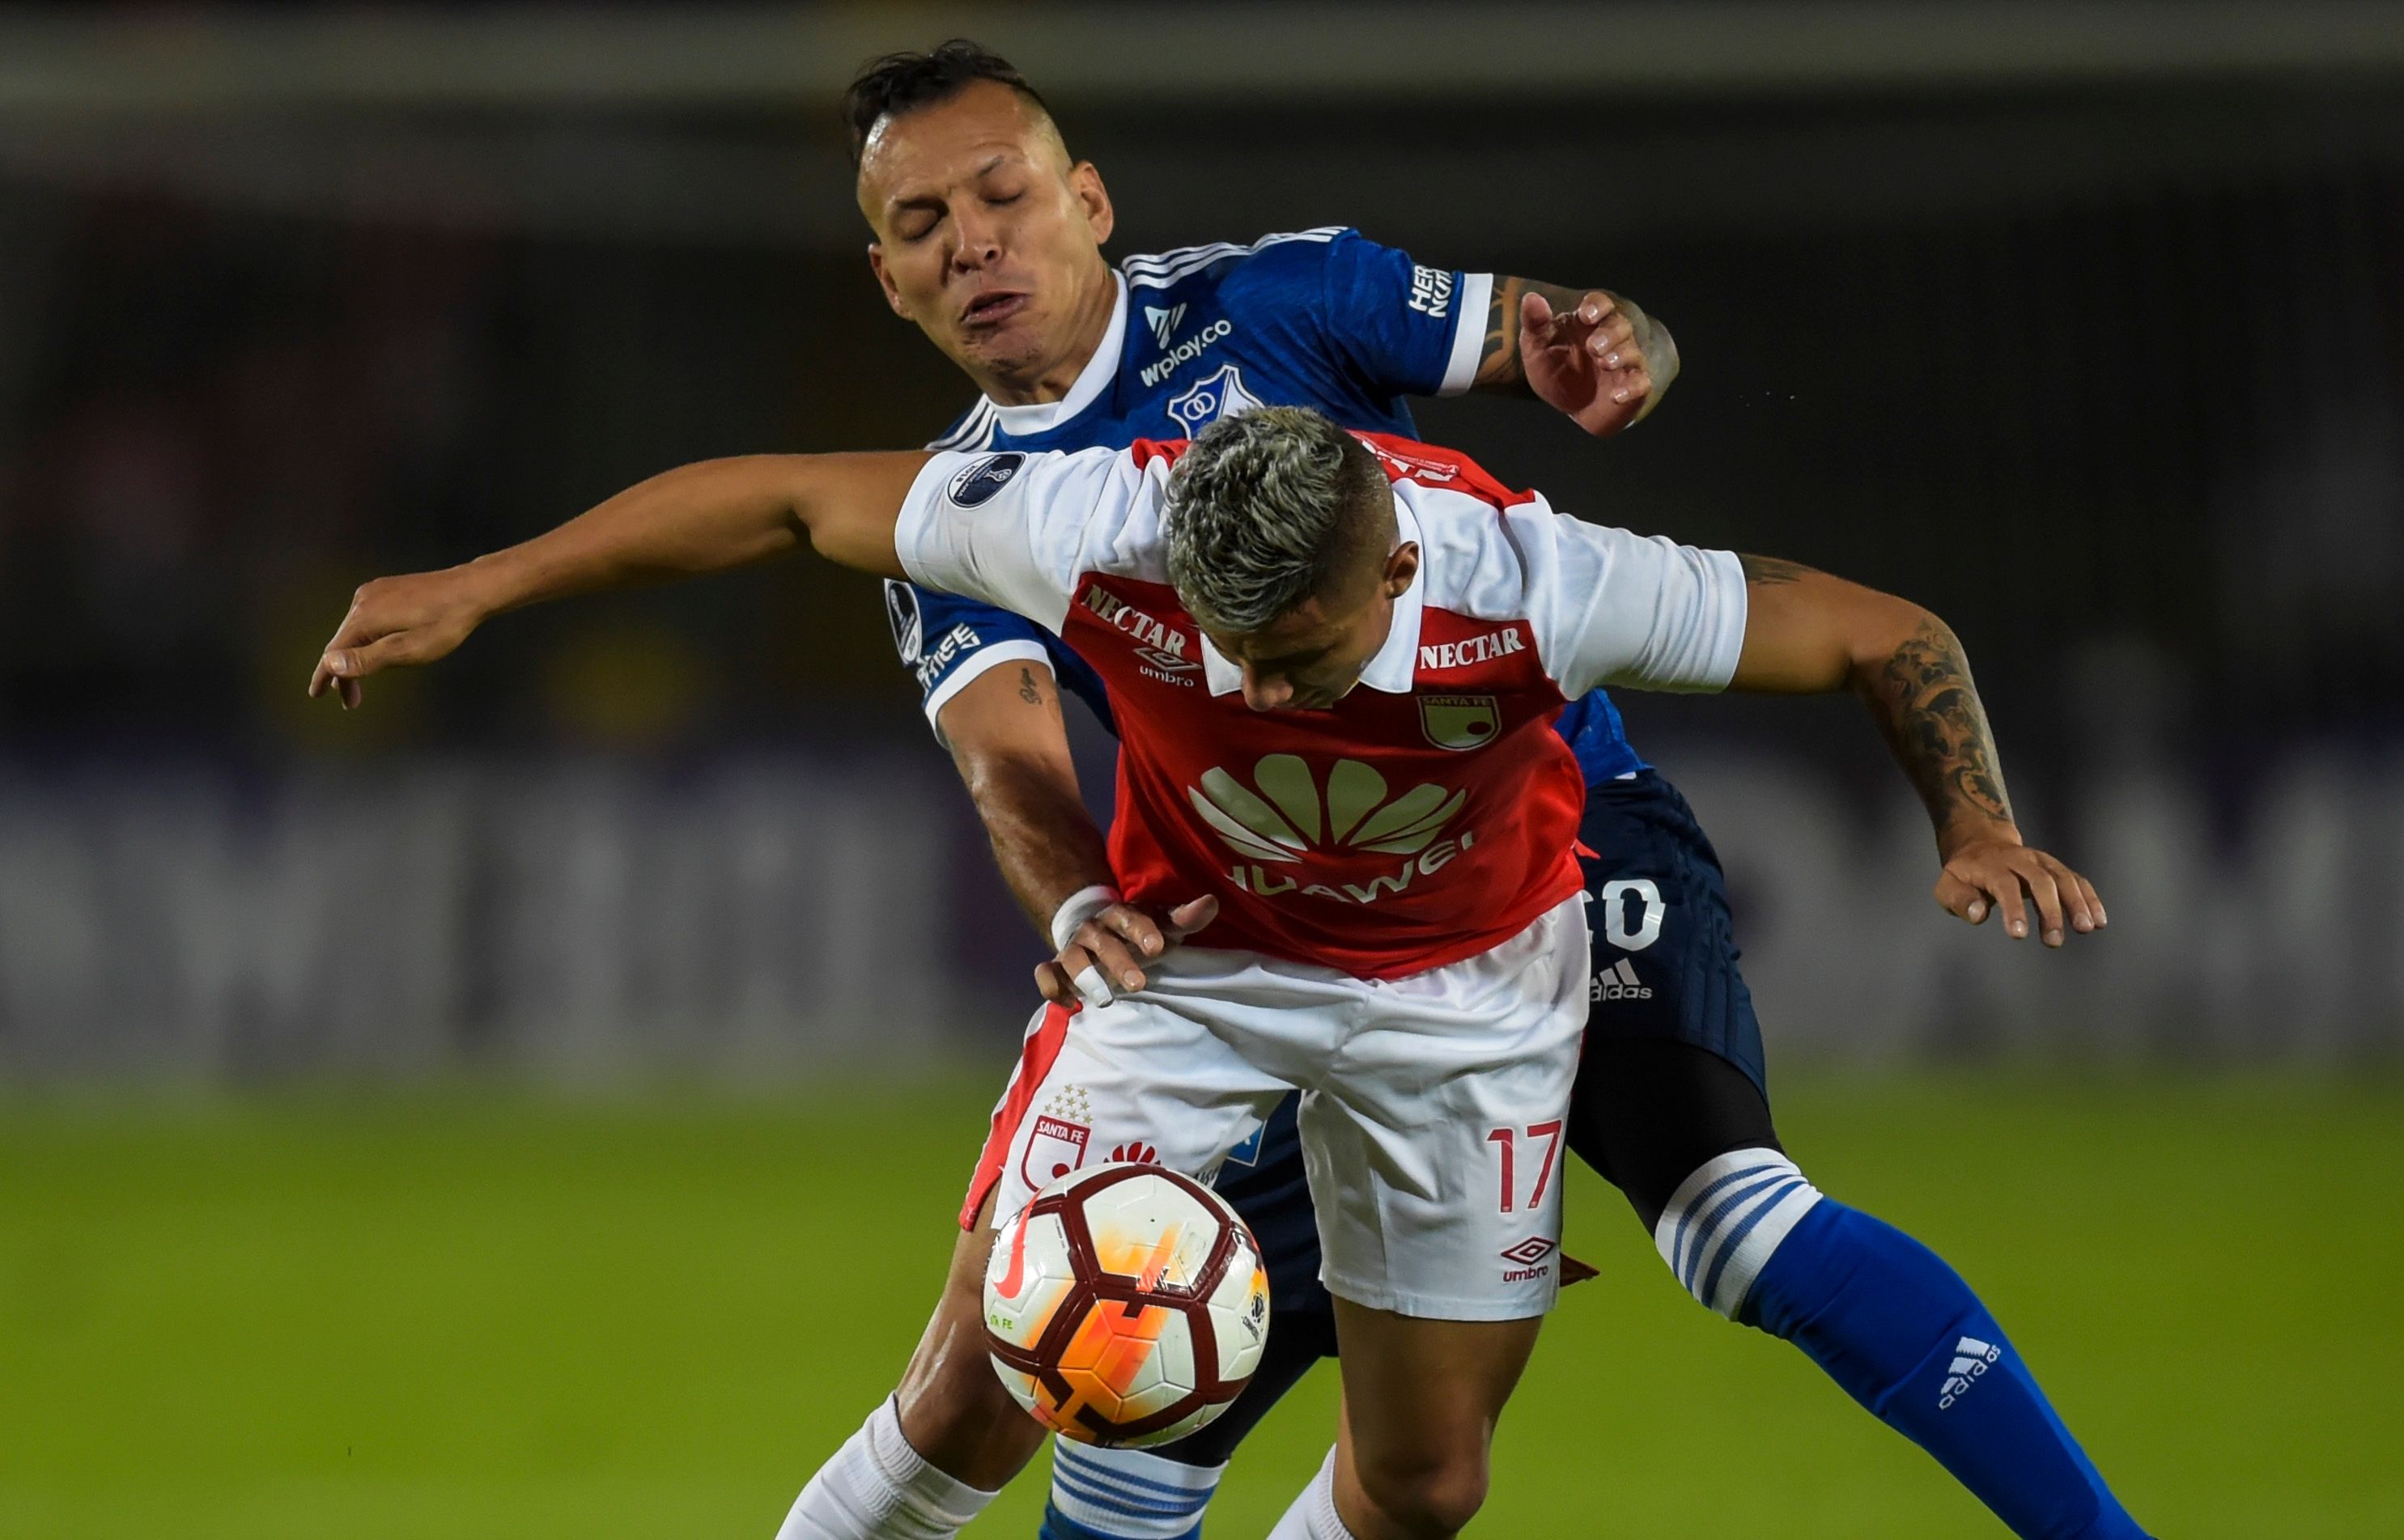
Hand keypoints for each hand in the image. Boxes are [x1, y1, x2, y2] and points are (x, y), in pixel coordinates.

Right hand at [307, 567, 490, 708]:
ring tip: (366, 679)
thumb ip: (367, 659)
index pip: (333, 652)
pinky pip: (368, 618)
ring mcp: (374, 591)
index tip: (316, 695)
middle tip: (352, 700)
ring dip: (357, 655)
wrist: (471, 589)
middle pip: (343, 641)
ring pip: (356, 630)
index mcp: (364, 617)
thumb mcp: (407, 650)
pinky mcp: (387, 588)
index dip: (324, 676)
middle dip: (345, 672)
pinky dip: (367, 638)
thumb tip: (329, 664)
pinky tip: (379, 649)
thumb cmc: (444, 623)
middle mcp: (362, 601)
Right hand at [1035, 897, 1218, 1008]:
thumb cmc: (1140, 934)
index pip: (1130, 918)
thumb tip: (1211, 902)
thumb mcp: (1163, 925)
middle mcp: (1094, 930)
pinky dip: (1052, 987)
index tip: (1157, 947)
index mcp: (1121, 916)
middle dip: (1119, 963)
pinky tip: (1070, 1004)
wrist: (1097, 933)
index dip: (1142, 931)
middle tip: (1138, 984)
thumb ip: (1184, 918)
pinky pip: (1046, 974)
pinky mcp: (1057, 967)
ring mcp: (1073, 948)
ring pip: (1072, 958)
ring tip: (1103, 1000)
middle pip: (1103, 942)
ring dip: (1085, 977)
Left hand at [1519, 289, 1660, 437]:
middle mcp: (1611, 338)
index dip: (1596, 306)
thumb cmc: (1554, 371)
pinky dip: (1632, 388)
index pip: (1600, 304)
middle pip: (1620, 325)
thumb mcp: (1536, 348)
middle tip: (1593, 347)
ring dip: (1621, 355)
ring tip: (1604, 363)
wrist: (1570, 409)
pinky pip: (1641, 383)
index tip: (1586, 316)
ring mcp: (1625, 362)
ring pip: (1633, 351)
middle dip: (1609, 333)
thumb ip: (1534, 323)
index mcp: (1588, 323)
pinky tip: (1616, 396)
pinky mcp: (1634, 387)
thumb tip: (1531, 298)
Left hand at [1934, 836, 2106, 947]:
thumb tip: (1978, 914)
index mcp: (1991, 865)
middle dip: (2050, 910)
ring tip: (2086, 929)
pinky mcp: (2054, 868)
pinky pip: (2076, 880)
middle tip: (2054, 941)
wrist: (1981, 845)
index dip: (2013, 909)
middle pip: (2040, 880)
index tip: (2019, 935)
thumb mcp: (1947, 886)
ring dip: (2077, 903)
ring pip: (2063, 878)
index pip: (2005, 885)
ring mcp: (2041, 861)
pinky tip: (2099, 921)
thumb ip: (1960, 901)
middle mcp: (2020, 860)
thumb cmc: (1964, 875)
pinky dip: (2089, 898)